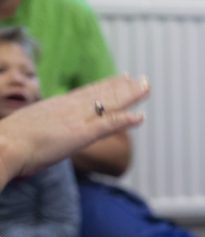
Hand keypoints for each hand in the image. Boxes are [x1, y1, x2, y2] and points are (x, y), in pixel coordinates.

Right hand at [0, 74, 148, 184]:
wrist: (4, 146)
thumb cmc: (11, 144)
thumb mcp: (31, 131)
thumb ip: (43, 130)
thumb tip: (43, 137)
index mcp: (57, 107)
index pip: (87, 94)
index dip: (105, 86)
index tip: (120, 78)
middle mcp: (69, 109)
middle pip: (101, 95)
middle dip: (123, 87)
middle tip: (142, 79)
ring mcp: (76, 120)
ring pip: (108, 104)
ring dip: (129, 96)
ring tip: (146, 87)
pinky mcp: (81, 134)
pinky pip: (107, 124)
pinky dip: (125, 120)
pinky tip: (140, 116)